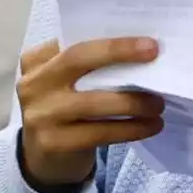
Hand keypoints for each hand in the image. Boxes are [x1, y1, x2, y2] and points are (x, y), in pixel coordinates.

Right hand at [16, 37, 164, 189]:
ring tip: (158, 103)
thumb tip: (140, 46)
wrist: (43, 155)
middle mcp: (34, 83)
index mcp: (38, 58)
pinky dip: (130, 129)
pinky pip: (99, 133)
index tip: (149, 41)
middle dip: (119, 53)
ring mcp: (40, 114)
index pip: (74, 38)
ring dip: (133, 102)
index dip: (112, 39)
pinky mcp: (52, 143)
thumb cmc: (66, 104)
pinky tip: (151, 126)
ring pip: (93, 102)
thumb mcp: (68, 79)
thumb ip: (89, 61)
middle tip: (155, 55)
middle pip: (78, 58)